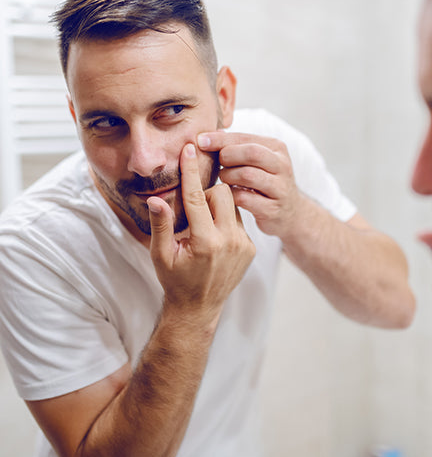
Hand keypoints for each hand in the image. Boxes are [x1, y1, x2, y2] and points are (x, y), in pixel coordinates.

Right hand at [147, 143, 254, 327]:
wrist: (199, 307)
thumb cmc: (175, 280)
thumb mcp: (161, 255)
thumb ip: (160, 225)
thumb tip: (155, 198)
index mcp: (205, 242)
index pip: (196, 196)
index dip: (191, 171)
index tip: (189, 149)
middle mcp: (229, 241)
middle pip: (222, 192)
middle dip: (206, 193)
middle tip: (193, 211)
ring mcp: (244, 245)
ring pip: (233, 204)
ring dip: (217, 207)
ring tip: (204, 227)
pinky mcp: (251, 248)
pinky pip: (239, 220)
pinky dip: (226, 220)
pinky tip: (215, 237)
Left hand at [197, 131, 301, 237]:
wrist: (290, 213)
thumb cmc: (265, 182)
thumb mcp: (257, 161)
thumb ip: (236, 147)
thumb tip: (207, 137)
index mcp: (277, 148)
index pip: (245, 138)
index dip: (220, 139)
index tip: (200, 141)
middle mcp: (282, 166)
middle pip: (251, 153)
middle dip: (227, 156)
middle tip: (217, 164)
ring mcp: (279, 189)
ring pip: (247, 175)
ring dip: (228, 176)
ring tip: (223, 179)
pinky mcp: (272, 209)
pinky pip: (245, 198)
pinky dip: (230, 195)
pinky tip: (227, 195)